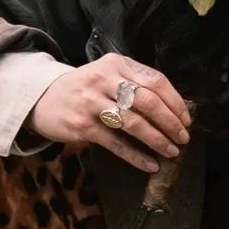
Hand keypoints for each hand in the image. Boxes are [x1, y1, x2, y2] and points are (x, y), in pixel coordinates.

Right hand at [27, 54, 190, 173]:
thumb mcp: (107, 74)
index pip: (156, 80)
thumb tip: (173, 109)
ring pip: (134, 123)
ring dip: (157, 140)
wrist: (42, 98)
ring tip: (171, 151)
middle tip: (183, 137)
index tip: (186, 119)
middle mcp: (105, 79)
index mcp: (117, 64)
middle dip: (171, 122)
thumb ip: (134, 83)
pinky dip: (136, 156)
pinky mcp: (83, 125)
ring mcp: (92, 102)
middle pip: (148, 102)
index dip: (175, 102)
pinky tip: (150, 164)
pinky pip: (116, 143)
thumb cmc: (84, 88)